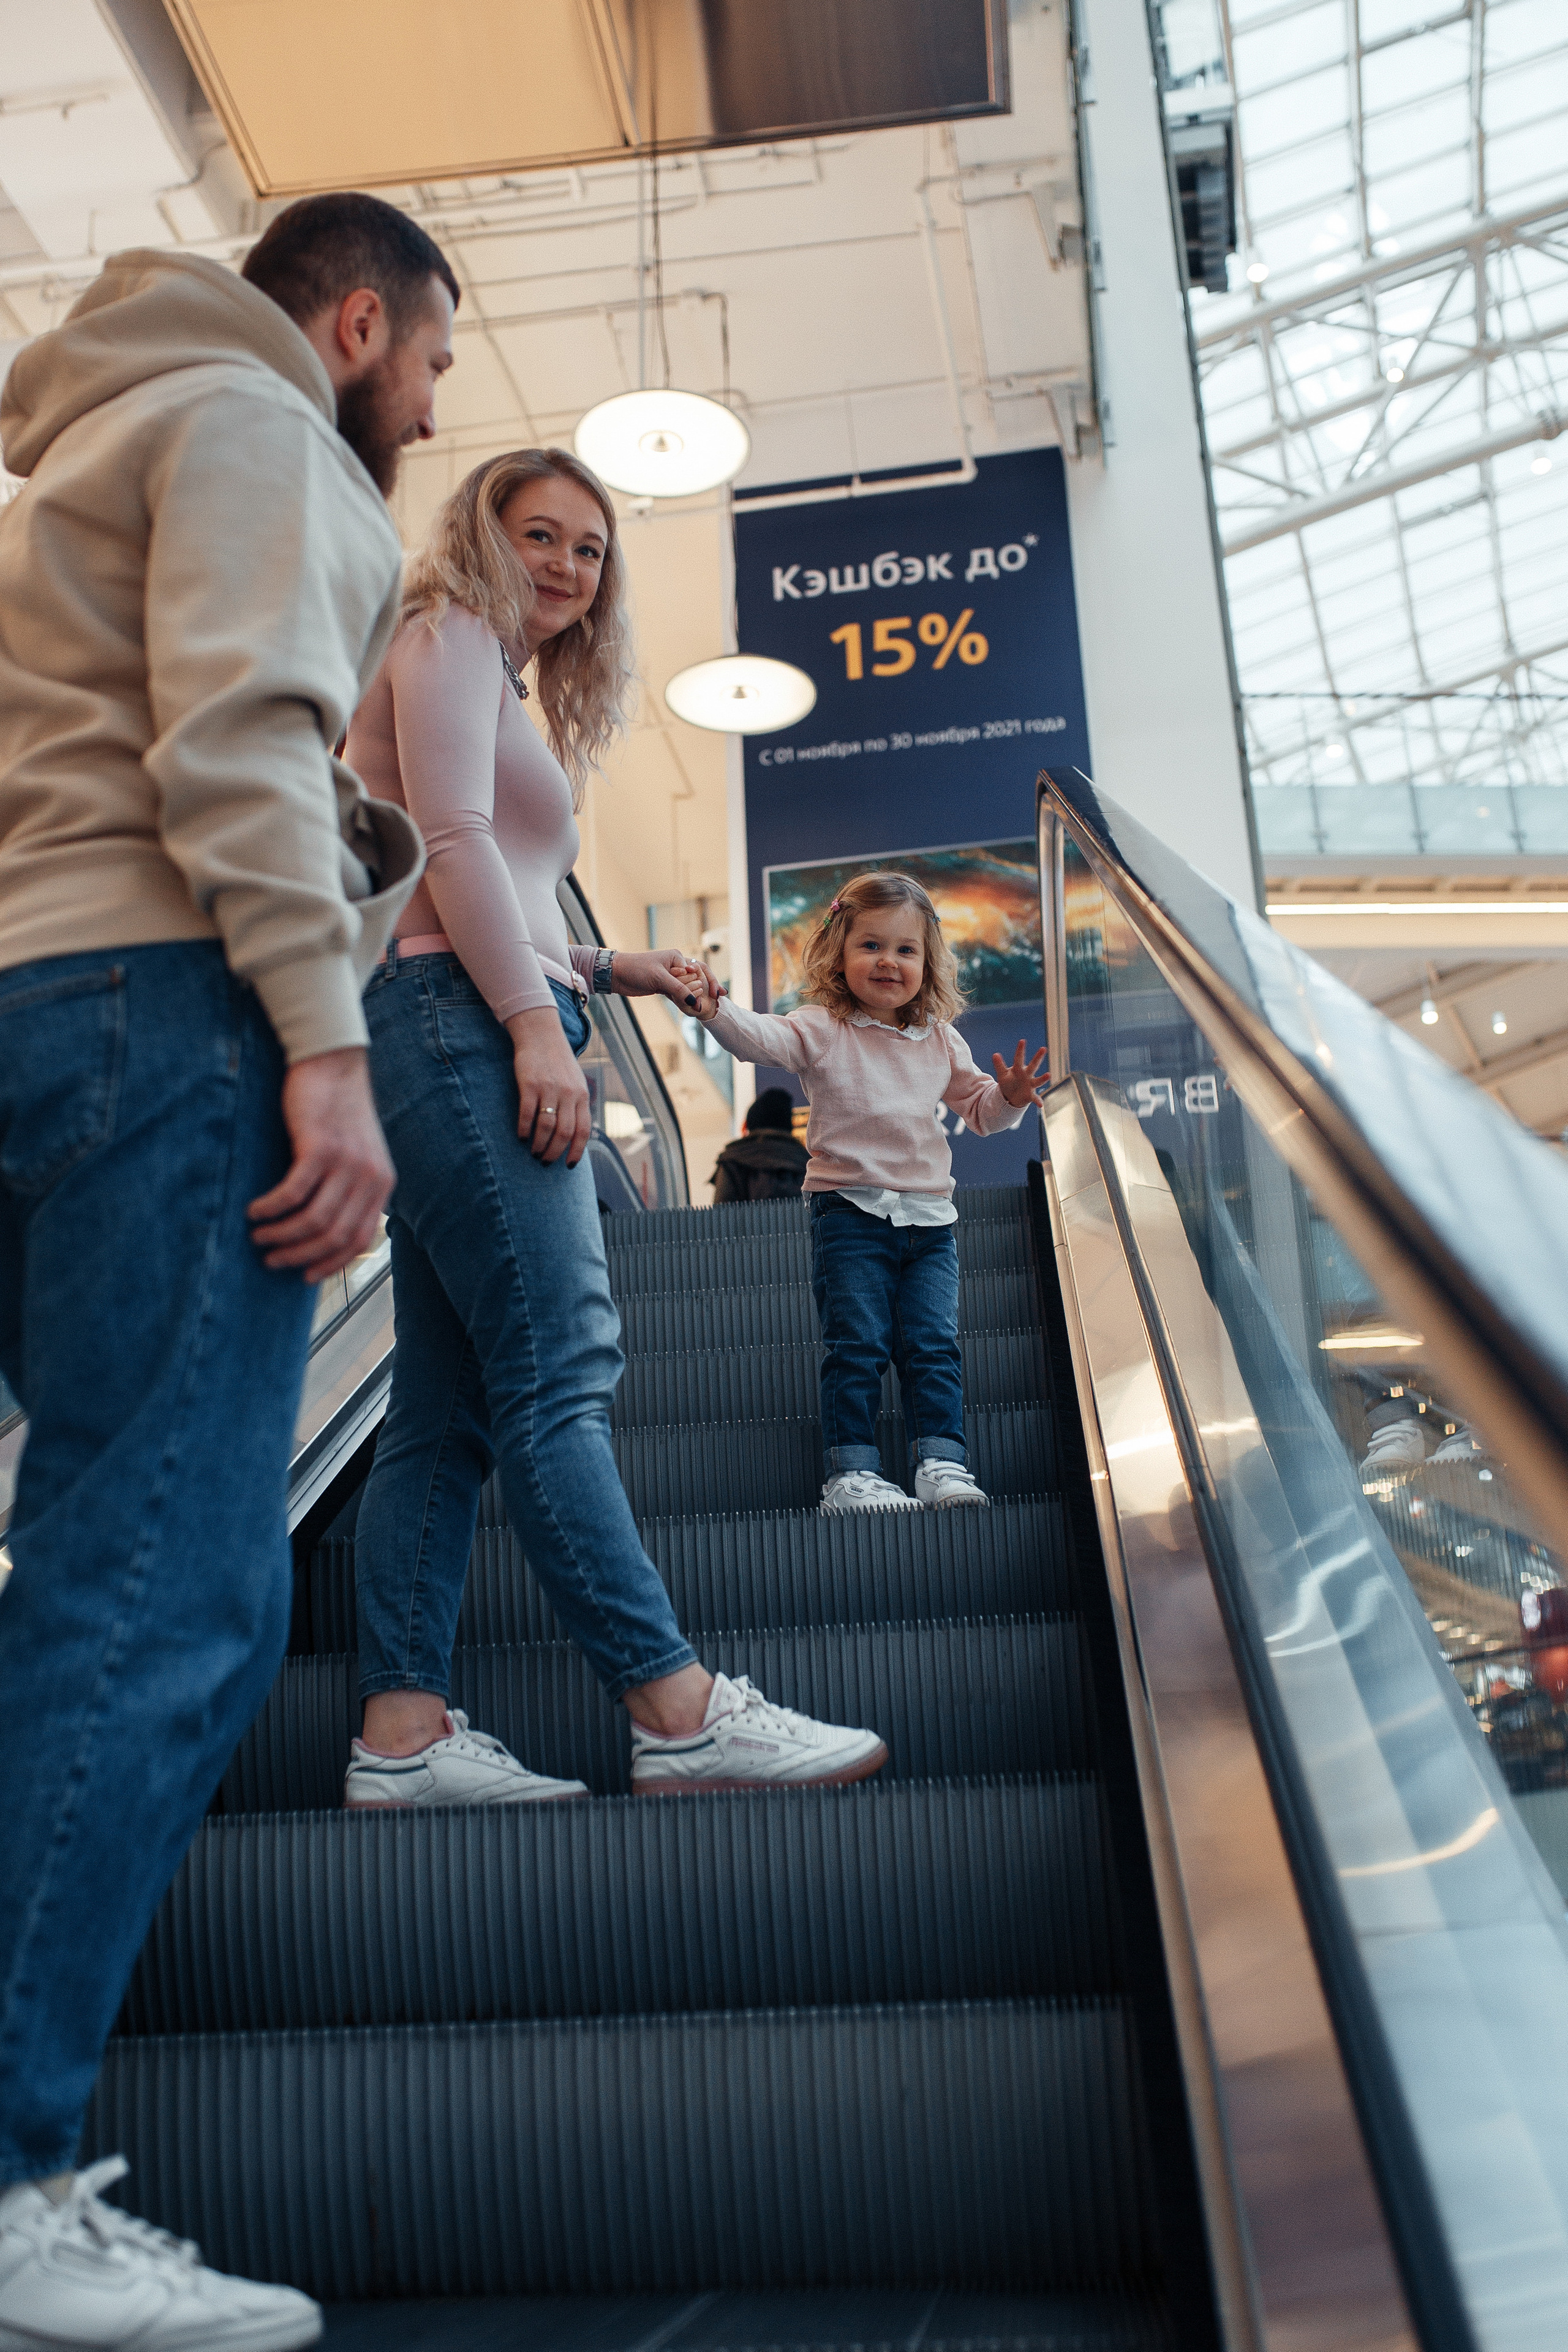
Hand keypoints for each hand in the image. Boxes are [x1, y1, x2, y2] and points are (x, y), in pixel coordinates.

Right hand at [248, 1047, 394, 1280]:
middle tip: (272, 1259)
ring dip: (281, 1236)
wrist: (333, 1064)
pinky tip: (255, 1211)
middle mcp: (370, 1178)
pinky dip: (271, 1209)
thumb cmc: (336, 1112)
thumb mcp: (355, 1155)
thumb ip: (348, 1189)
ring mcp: (347, 1164)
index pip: (359, 1240)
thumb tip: (321, 1232)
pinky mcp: (320, 1148)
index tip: (304, 1275)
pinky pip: (292, 1194)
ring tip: (258, 1237)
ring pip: (313, 1221)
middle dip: (300, 1256)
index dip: (330, 1263)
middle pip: (334, 1236)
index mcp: (382, 1184)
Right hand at [505, 1006, 591, 1165]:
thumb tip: (576, 1134)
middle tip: (544, 1162)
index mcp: (582, 1095)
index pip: (583, 1131)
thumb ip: (577, 1105)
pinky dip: (524, 1129)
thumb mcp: (576, 1082)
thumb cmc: (558, 1062)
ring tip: (533, 1152)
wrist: (541, 1034)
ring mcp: (549, 1088)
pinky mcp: (529, 1084)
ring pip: (546, 1127)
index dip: (576, 1151)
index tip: (568, 1165)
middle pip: (564, 1133)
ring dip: (539, 1145)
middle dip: (554, 1153)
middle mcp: (568, 1093)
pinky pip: (527, 1113)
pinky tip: (521, 1137)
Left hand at [609, 947, 720, 1011]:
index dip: (707, 984)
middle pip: (695, 981)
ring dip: (693, 998)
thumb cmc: (636, 969)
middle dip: (702, 992)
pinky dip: (683, 1001)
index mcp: (677, 958)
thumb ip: (679, 990)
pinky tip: (692, 1009)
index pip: (698, 972)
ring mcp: (670, 977)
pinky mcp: (663, 986)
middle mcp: (676, 966)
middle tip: (716, 999)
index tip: (716, 996)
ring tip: (702, 1008)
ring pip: (687, 989)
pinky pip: (678, 994)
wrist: (616, 974)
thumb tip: (696, 1003)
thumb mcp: (660, 978)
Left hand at [993, 1039, 1048, 1108]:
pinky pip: (1035, 1098)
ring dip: (1043, 1078)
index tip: (1022, 1040)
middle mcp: (1027, 1075)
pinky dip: (1038, 1101)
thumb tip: (995, 1054)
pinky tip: (1041, 1105)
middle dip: (1038, 1057)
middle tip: (1043, 1048)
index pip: (1019, 1058)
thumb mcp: (1002, 1074)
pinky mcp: (1030, 1095)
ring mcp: (1030, 1085)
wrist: (1012, 1097)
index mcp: (1019, 1069)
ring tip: (1048, 1075)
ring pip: (1037, 1081)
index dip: (1020, 1050)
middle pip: (1033, 1065)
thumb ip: (999, 1065)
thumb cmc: (1008, 1083)